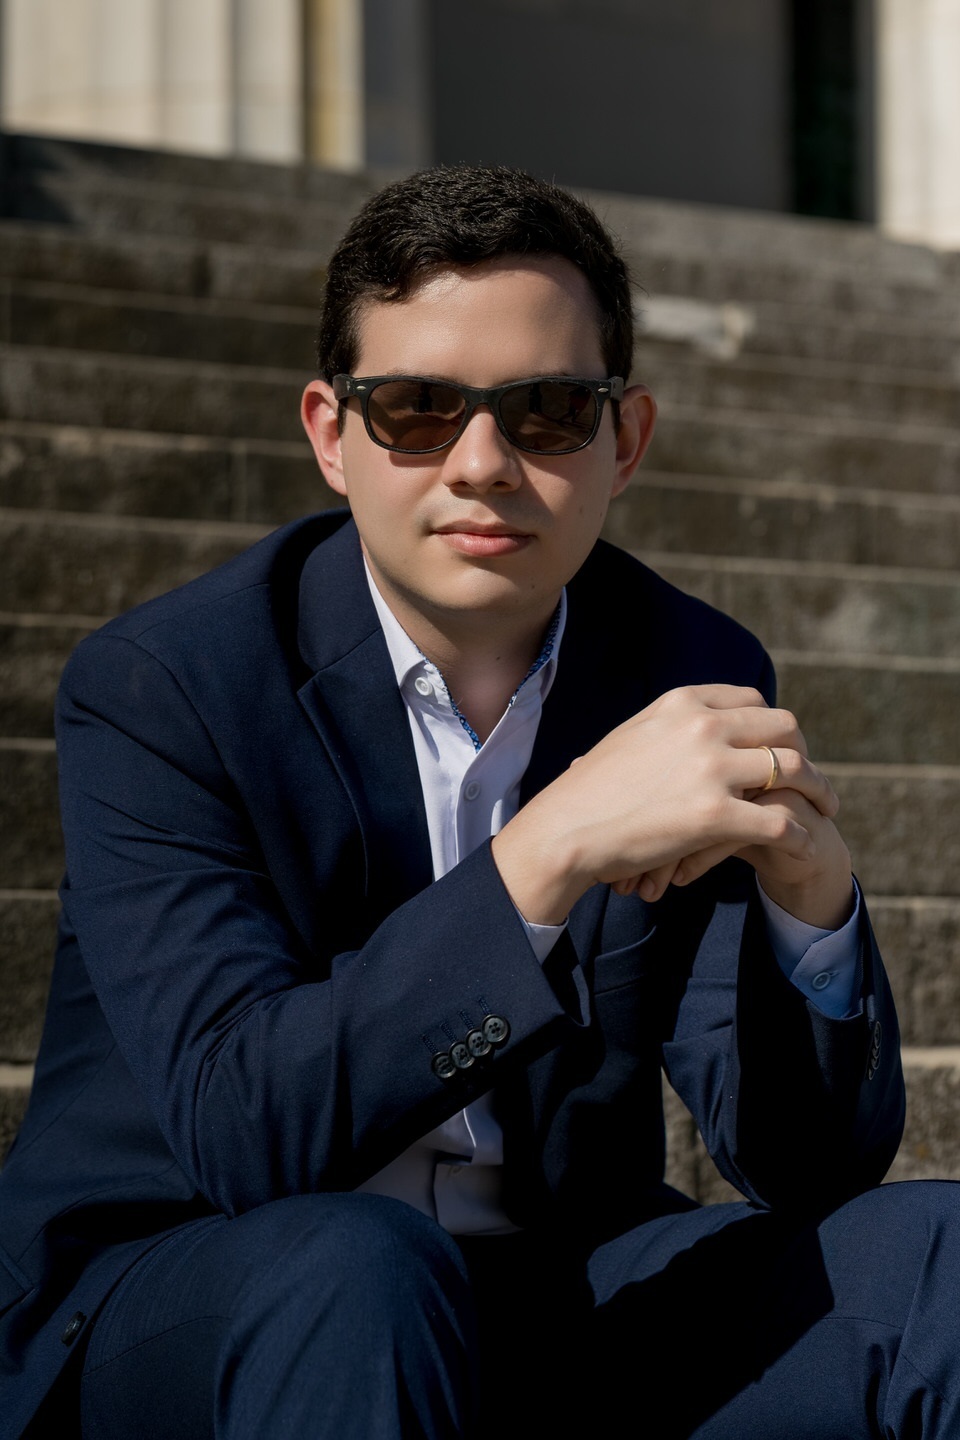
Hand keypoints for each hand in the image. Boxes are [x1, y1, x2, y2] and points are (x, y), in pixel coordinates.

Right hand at [492, 684, 841, 924]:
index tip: (781, 746)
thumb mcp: (631, 737)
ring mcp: (712, 769)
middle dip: (803, 751)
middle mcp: (702, 726)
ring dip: (817, 789)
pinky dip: (799, 831)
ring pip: (794, 768)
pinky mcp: (716, 814)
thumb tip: (693, 728)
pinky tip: (802, 842)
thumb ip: (670, 728)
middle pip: (783, 726)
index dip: (773, 725)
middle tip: (811, 779)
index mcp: (682, 704)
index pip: (750, 700)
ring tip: (826, 808)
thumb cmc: (589, 791)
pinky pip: (781, 819)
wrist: (565, 829)